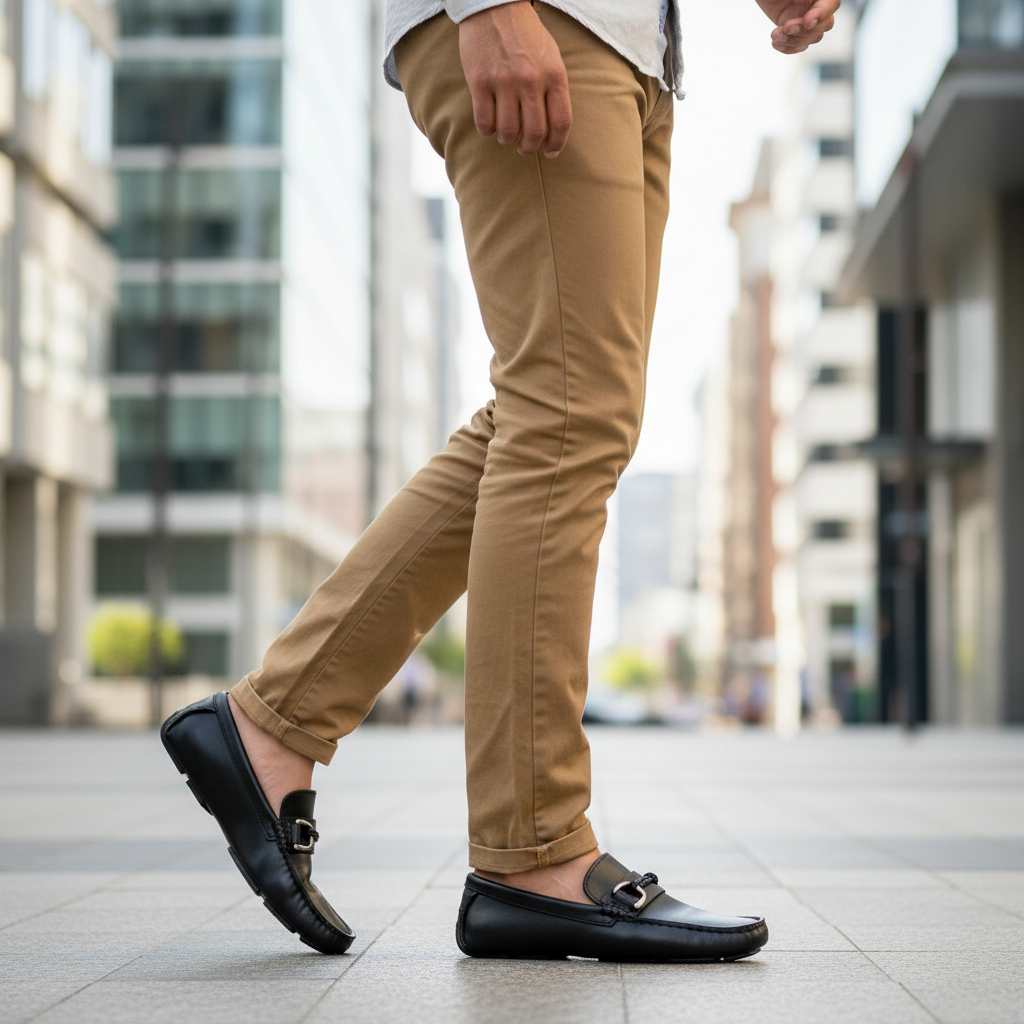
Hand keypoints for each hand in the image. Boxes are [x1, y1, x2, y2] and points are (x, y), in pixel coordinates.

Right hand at [458, 1, 571, 156]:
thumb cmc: (526, 35)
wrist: (495, 6)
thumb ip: (554, 89)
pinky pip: (484, 122)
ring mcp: (504, 81)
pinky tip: (490, 124)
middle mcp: (531, 80)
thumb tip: (552, 127)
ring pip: (508, 132)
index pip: (561, 122)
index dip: (557, 144)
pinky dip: (488, 130)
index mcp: (553, 74)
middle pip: (535, 133)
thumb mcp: (551, 57)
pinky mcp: (479, 82)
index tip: (550, 152)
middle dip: (530, 148)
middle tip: (525, 148)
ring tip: (506, 135)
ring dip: (507, 140)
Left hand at [755, 0, 840, 53]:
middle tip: (785, 27)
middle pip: (824, 26)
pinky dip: (788, 48)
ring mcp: (807, 20)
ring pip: (812, 38)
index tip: (807, 22)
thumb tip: (803, 1)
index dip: (822, 14)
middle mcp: (818, 6)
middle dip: (803, 31)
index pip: (831, 4)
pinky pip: (799, 46)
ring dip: (792, 41)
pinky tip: (776, 43)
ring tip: (775, 35)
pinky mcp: (796, 31)